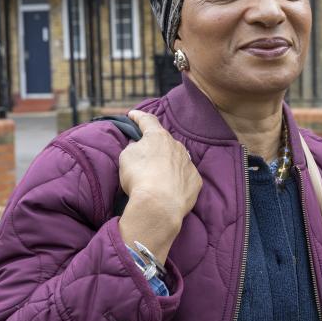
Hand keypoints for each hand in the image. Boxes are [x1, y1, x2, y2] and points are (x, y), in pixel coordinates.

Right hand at [117, 110, 202, 261]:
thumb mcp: (126, 157)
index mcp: (158, 136)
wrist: (159, 205)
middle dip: (155, 145)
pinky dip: (178, 179)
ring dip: (168, 163)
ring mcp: (188, 163)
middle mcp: (177, 146)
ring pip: (177, 158)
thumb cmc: (139, 178)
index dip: (138, 117)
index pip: (147, 120)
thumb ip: (134, 147)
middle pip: (164, 141)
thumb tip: (139, 146)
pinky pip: (185, 176)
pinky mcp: (195, 180)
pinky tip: (170, 188)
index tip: (132, 115)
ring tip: (158, 176)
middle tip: (146, 155)